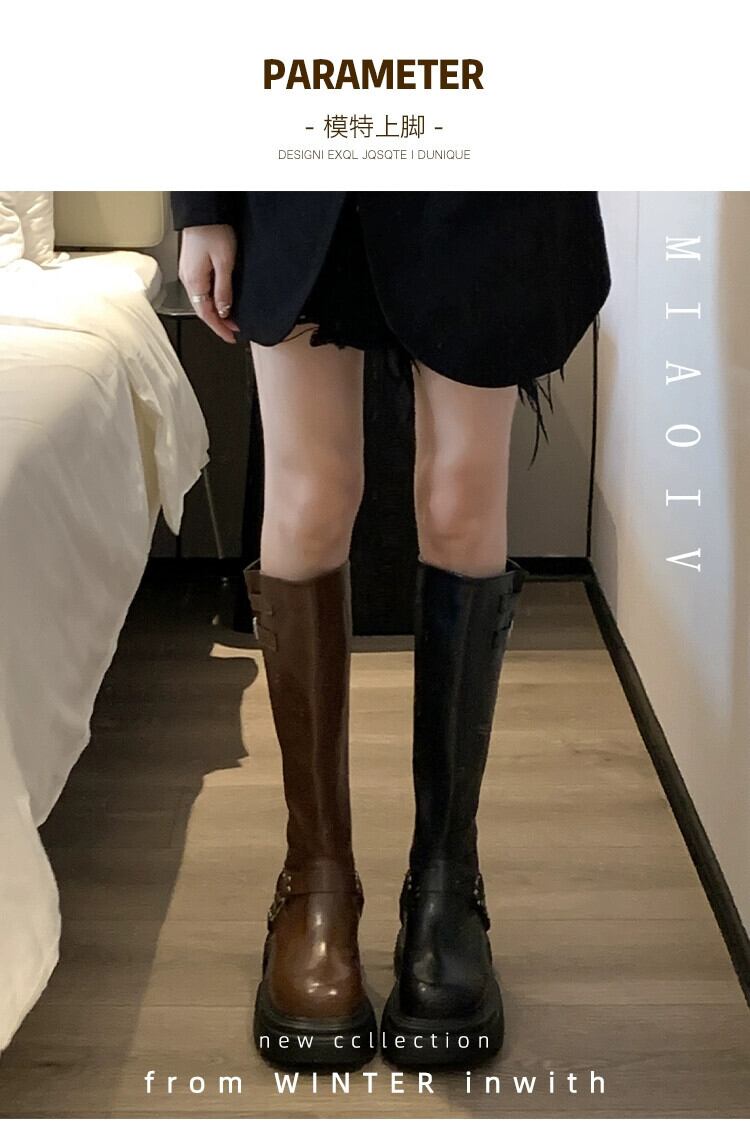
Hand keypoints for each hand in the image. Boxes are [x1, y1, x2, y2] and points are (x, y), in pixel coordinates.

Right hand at [178, 224, 239, 343]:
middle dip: (219, 323)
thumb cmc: (213, 231)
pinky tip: (220, 302)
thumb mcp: (224, 263)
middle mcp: (188, 279)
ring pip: (202, 301)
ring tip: (230, 320)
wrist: (204, 211)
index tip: (231, 337)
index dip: (220, 328)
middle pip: (203, 310)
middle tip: (234, 331)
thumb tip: (224, 311)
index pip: (206, 314)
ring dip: (216, 313)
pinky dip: (211, 301)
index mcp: (194, 282)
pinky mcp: (192, 266)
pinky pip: (201, 291)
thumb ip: (223, 290)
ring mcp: (188, 273)